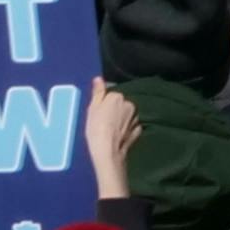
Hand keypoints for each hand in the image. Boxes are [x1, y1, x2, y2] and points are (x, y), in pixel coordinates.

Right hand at [86, 82, 139, 198]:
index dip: (103, 106)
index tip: (97, 115)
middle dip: (113, 112)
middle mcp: (130, 104)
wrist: (107, 151)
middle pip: (120, 105)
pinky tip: (118, 137)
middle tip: (102, 123)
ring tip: (109, 132)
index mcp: (118, 97)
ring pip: (127, 116)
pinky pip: (131, 128)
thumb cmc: (95, 128)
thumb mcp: (92, 109)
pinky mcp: (137, 131)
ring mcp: (135, 118)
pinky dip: (126, 131)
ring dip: (121, 121)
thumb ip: (97, 93)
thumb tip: (98, 78)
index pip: (111, 96)